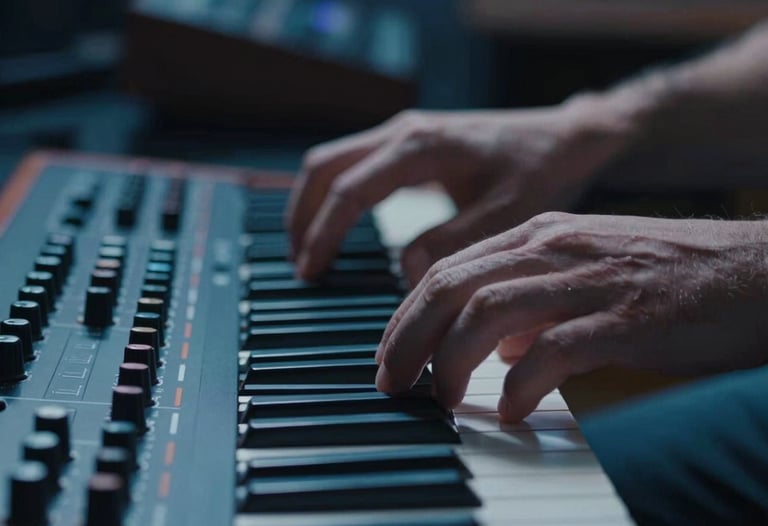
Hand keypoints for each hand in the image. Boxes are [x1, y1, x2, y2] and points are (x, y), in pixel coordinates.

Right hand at [286, 104, 629, 282]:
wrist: (564, 138)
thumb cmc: (540, 173)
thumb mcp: (505, 215)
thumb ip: (452, 242)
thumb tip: (405, 270)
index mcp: (421, 147)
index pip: (350, 191)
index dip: (324, 234)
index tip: (311, 273)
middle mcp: (404, 132)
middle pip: (324, 167)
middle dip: (303, 216)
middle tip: (301, 265)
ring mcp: (404, 133)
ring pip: (332, 162)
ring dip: (313, 204)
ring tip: (310, 251)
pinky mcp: (409, 143)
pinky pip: (353, 165)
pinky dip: (334, 196)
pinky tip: (340, 228)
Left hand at [375, 212, 767, 420]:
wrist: (757, 271)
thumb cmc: (670, 275)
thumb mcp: (587, 270)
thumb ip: (535, 299)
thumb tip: (495, 344)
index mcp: (539, 235)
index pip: (447, 271)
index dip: (405, 317)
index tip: (389, 356)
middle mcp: (554, 248)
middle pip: (450, 288)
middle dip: (406, 339)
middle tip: (391, 383)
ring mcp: (589, 280)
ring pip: (487, 313)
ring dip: (450, 362)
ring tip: (442, 400)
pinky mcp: (627, 318)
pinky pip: (553, 350)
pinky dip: (520, 384)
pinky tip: (512, 410)